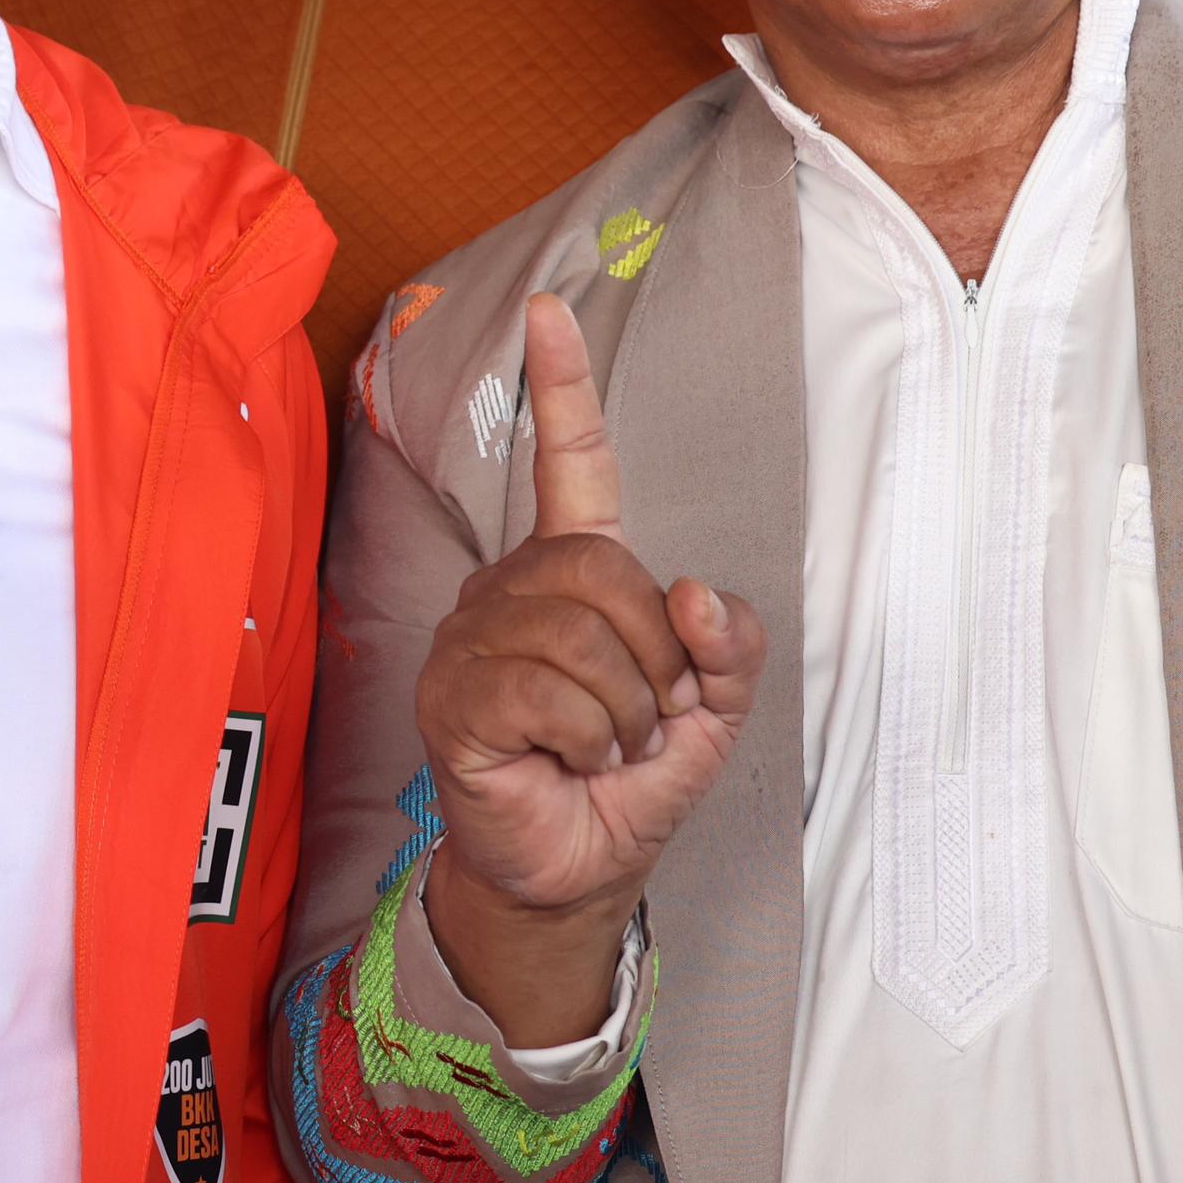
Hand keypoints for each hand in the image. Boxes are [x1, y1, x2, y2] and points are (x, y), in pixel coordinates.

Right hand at [413, 293, 763, 1043]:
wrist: (576, 872)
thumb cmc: (630, 781)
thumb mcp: (712, 711)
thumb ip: (730, 647)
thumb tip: (695, 594)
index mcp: (573, 575)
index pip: (569, 466)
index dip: (562, 389)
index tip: (548, 310)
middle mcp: (510, 590)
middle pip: (603, 567)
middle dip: (656, 654)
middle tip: (643, 715)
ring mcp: (472, 639)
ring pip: (582, 632)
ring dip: (626, 705)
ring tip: (604, 745)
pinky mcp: (452, 696)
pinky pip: (550, 689)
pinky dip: (589, 735)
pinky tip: (567, 757)